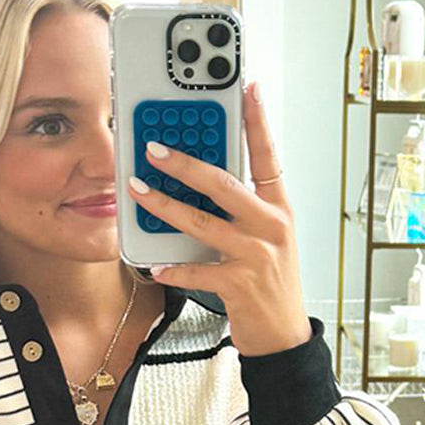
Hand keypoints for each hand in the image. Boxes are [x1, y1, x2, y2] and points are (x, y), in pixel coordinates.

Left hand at [126, 81, 311, 357]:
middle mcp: (270, 227)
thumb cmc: (272, 285)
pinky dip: (173, 269)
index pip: (269, 156)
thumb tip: (204, 185)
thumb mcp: (269, 240)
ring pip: (202, 222)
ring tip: (139, 192)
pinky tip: (154, 266)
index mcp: (279, 209)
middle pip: (223, 184)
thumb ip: (244, 212)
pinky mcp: (239, 284)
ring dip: (165, 206)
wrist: (284, 336)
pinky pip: (196, 271)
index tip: (248, 87)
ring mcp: (255, 255)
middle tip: (155, 149)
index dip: (258, 121)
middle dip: (185, 164)